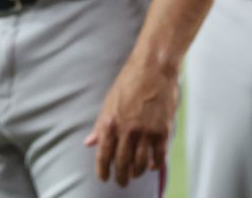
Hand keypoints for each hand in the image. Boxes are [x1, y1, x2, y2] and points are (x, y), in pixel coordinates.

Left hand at [84, 58, 178, 185]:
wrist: (153, 68)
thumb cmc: (129, 82)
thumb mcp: (109, 102)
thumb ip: (100, 126)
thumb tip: (89, 142)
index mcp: (110, 123)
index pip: (103, 155)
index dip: (103, 170)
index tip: (104, 178)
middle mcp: (127, 130)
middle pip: (123, 163)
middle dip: (121, 176)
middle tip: (122, 182)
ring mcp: (146, 132)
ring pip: (141, 164)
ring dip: (137, 172)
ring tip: (136, 174)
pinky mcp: (163, 131)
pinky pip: (159, 156)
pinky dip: (156, 165)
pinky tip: (153, 166)